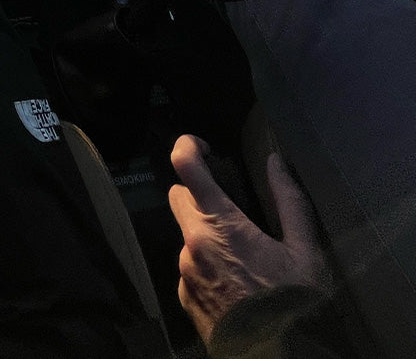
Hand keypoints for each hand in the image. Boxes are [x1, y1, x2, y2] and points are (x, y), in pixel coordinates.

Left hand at [168, 134, 330, 342]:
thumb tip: (276, 163)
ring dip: (205, 235)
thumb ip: (290, 202)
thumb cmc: (290, 307)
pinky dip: (206, 266)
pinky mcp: (183, 296)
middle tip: (230, 209)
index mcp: (219, 223)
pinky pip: (190, 268)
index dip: (187, 145)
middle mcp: (192, 242)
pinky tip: (234, 285)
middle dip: (199, 194)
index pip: (185, 165)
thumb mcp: (305, 254)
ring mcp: (184, 271)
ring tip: (242, 258)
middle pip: (179, 196)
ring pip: (186, 235)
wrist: (269, 358)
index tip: (203, 147)